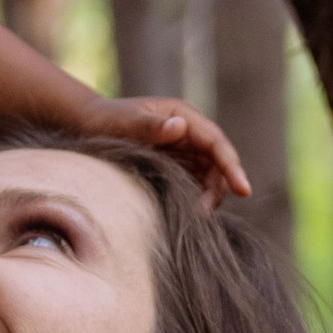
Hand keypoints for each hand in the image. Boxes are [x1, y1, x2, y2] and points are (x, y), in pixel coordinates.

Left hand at [81, 94, 251, 202]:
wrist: (88, 125)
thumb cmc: (106, 120)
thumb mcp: (125, 122)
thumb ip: (150, 126)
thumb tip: (180, 127)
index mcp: (184, 116)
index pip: (216, 143)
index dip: (232, 167)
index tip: (244, 190)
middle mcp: (190, 132)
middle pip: (218, 163)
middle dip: (217, 189)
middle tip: (201, 214)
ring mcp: (184, 149)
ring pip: (209, 176)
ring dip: (206, 196)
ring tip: (192, 216)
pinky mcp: (176, 164)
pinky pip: (194, 183)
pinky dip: (194, 197)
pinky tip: (185, 212)